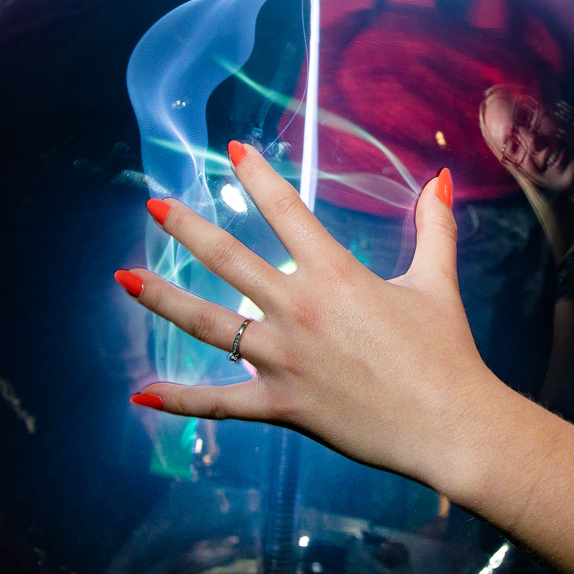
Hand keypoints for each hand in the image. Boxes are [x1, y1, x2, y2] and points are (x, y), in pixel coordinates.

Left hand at [119, 146, 506, 489]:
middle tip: (155, 205)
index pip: (286, 210)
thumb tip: (441, 180)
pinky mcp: (281, 405)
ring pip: (209, 324)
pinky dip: (179, 400)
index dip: (258, 176)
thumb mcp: (438, 281)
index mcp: (336, 274)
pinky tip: (141, 394)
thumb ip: (435, 227)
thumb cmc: (445, 351)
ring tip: (124, 279)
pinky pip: (220, 403)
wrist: (449, 423)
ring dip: (163, 298)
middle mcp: (300, 310)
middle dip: (187, 228)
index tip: (233, 149)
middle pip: (229, 259)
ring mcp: (285, 360)